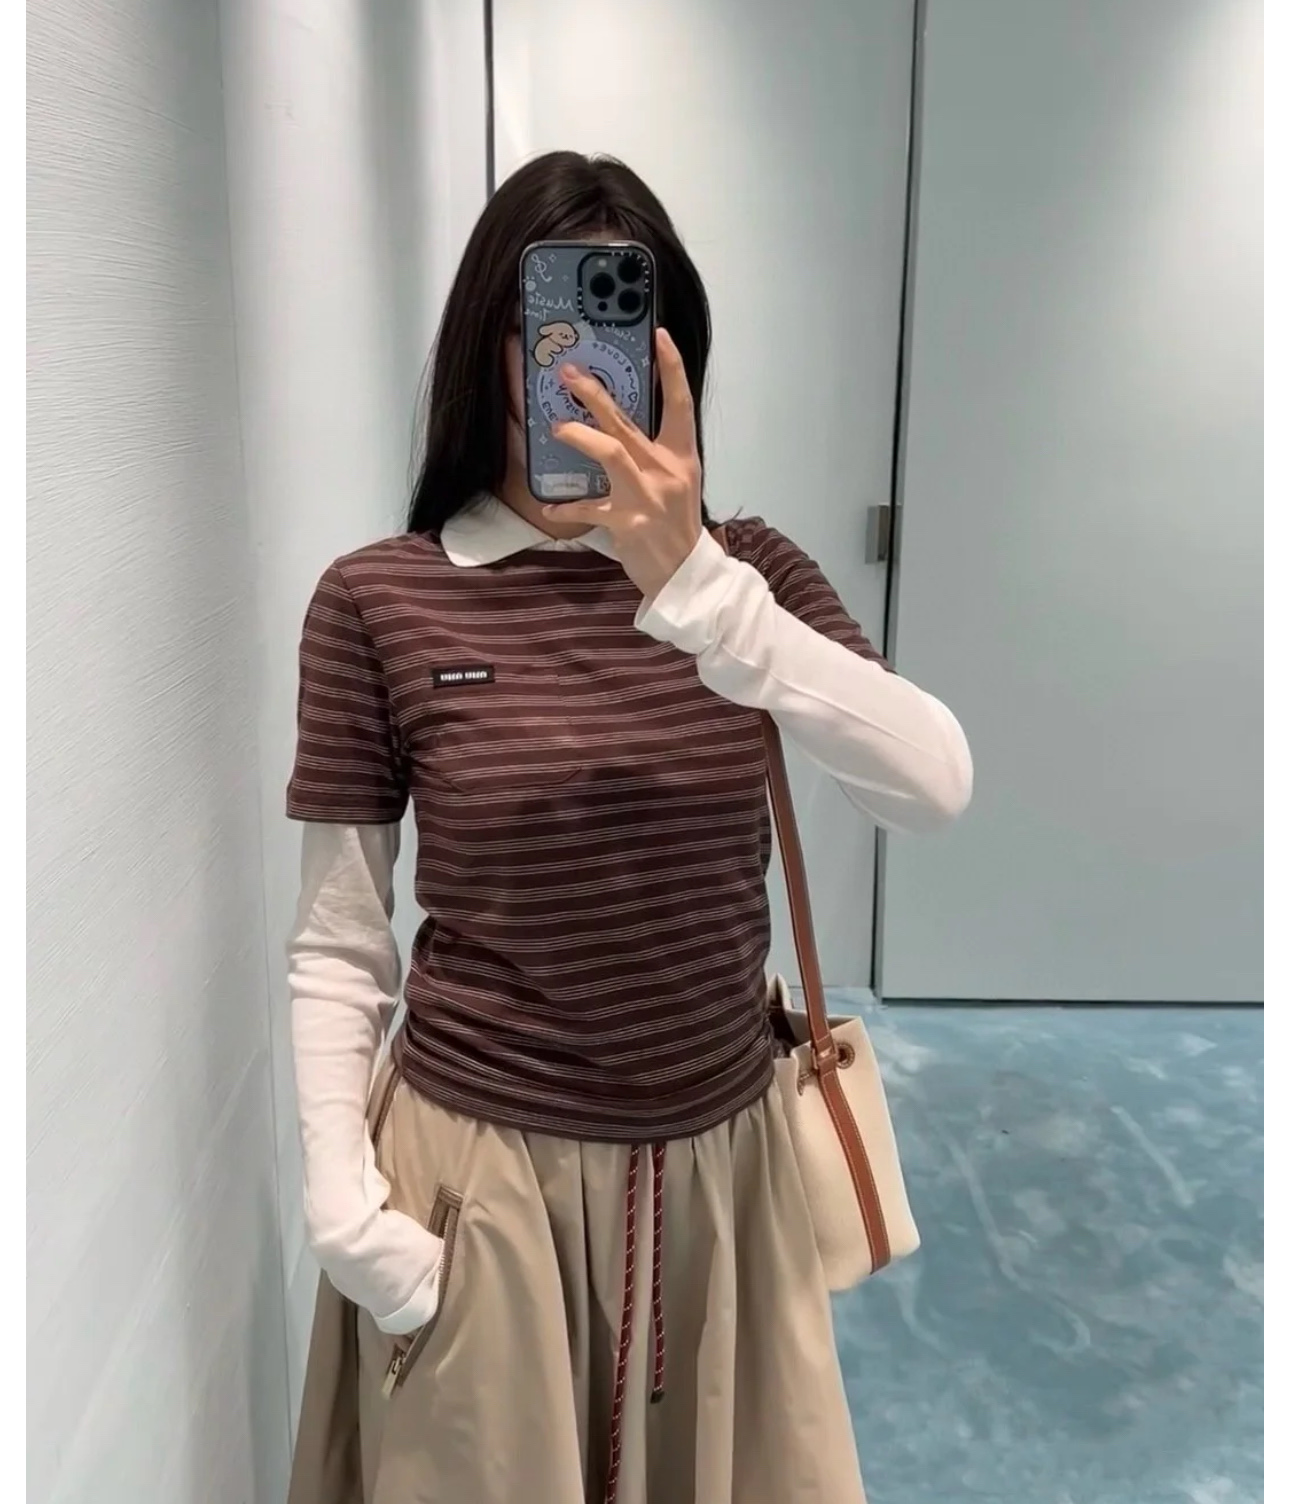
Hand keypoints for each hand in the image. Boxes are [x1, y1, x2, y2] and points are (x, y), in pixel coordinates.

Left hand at [544, 327, 702, 600]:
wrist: (686, 574)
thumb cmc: (677, 525)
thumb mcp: (677, 484)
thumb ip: (655, 455)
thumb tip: (618, 427)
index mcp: (682, 457)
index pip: (680, 404)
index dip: (672, 368)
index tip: (660, 335)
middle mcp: (666, 470)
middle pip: (627, 423)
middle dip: (596, 395)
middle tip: (569, 373)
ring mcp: (647, 495)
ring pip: (611, 452)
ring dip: (581, 436)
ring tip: (558, 427)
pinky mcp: (628, 521)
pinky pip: (590, 508)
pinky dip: (568, 508)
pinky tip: (550, 508)